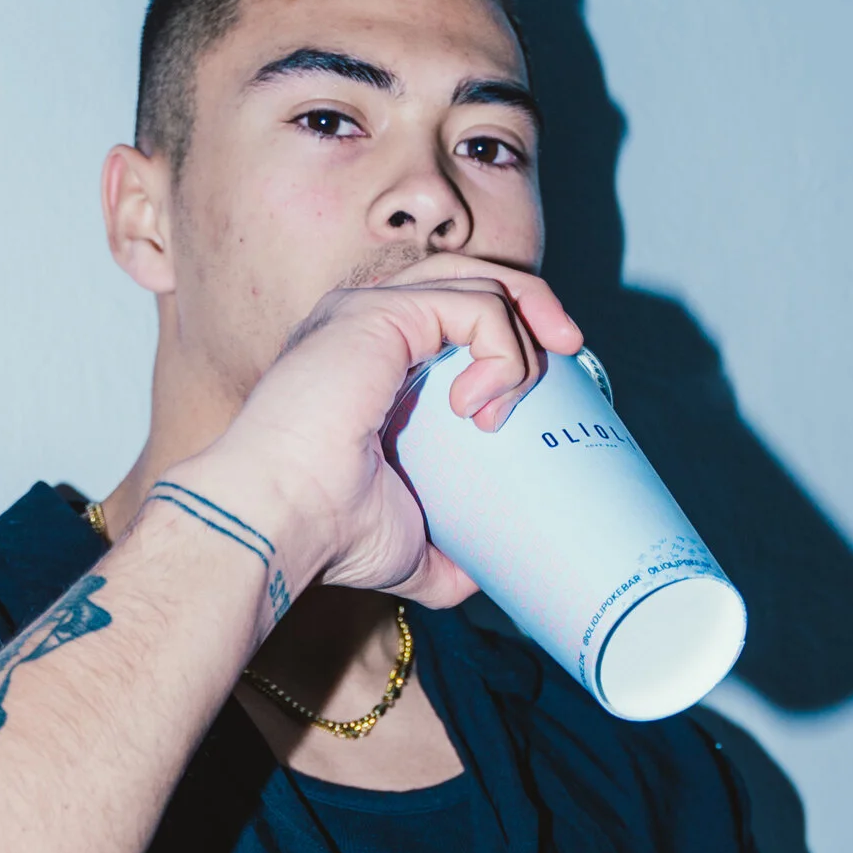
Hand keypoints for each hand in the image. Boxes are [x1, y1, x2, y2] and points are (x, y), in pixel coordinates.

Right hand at [190, 263, 582, 601]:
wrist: (282, 522)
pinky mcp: (380, 313)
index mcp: (370, 358)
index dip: (510, 328)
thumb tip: (491, 576)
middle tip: (570, 349)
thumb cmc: (330, 532)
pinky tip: (482, 403)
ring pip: (478, 281)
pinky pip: (474, 304)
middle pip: (470, 276)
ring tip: (510, 401)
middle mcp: (365, 321)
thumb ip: (451, 553)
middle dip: (533, 304)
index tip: (554, 371)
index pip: (453, 309)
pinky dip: (500, 349)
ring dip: (520, 337)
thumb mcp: (412, 546)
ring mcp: (369, 310)